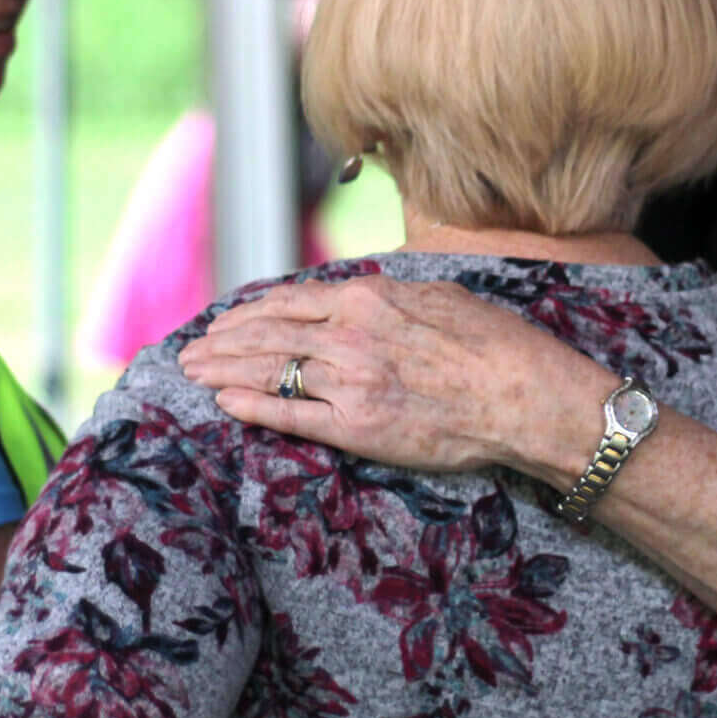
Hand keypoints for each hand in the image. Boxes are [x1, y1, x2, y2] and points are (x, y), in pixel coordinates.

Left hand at [176, 276, 609, 482]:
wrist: (524, 395)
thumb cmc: (495, 344)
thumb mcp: (439, 295)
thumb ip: (391, 294)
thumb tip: (364, 292)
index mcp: (368, 298)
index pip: (290, 301)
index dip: (250, 312)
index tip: (227, 319)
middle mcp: (349, 334)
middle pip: (267, 334)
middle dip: (223, 342)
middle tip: (193, 349)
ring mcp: (349, 381)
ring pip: (269, 370)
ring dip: (224, 371)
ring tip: (194, 373)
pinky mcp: (357, 425)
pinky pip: (291, 413)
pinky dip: (252, 407)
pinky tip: (225, 403)